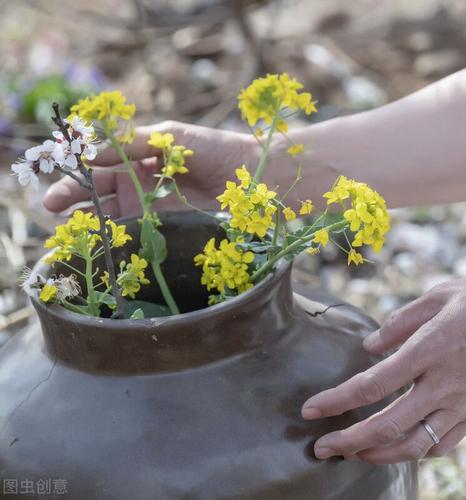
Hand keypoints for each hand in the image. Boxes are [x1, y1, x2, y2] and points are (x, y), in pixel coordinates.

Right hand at [43, 121, 256, 217]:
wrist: (256, 177)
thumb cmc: (216, 150)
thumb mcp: (171, 137)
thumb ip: (133, 141)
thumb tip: (90, 148)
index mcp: (139, 158)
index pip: (99, 164)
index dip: (77, 168)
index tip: (58, 171)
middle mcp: (141, 185)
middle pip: (98, 192)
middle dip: (73, 197)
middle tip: (52, 205)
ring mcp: (152, 209)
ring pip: (112, 215)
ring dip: (89, 220)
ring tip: (69, 222)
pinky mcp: (166, 230)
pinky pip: (137, 234)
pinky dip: (117, 237)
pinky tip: (102, 238)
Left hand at [301, 270, 465, 463]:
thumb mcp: (442, 293)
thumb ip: (402, 321)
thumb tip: (370, 346)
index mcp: (430, 348)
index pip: (373, 384)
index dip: (337, 401)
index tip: (311, 409)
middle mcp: (444, 383)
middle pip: (387, 425)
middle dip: (348, 441)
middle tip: (321, 447)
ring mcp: (464, 402)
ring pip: (413, 445)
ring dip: (377, 454)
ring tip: (353, 453)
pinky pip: (443, 444)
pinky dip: (416, 452)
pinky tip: (399, 449)